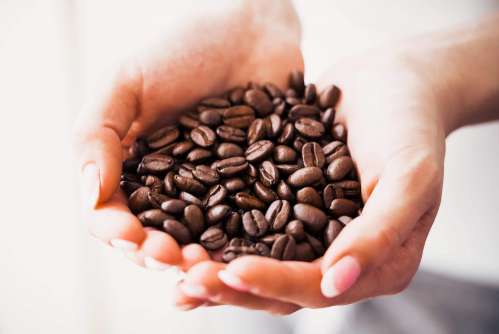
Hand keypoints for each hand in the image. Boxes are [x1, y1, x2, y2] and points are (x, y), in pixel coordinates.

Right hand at [72, 0, 302, 268]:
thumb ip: (97, 135)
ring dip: (199, 261)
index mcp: (132, 169)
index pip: (113, 214)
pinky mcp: (256, 192)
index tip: (132, 235)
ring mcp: (214, 194)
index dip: (119, 232)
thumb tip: (91, 197)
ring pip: (200, 242)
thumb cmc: (184, 50)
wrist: (251, 32)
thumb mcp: (127, 82)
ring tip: (208, 265)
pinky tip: (248, 255)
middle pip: (156, 238)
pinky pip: (248, 227)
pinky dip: (243, 246)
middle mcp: (170, 188)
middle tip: (172, 258)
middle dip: (158, 255)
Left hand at [174, 46, 447, 312]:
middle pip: (281, 285)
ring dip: (218, 266)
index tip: (233, 270)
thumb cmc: (410, 125)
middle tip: (189, 278)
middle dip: (234, 285)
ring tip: (175, 265)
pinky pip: (247, 222)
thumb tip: (337, 282)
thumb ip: (379, 233)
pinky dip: (216, 230)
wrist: (393, 79)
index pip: (318, 288)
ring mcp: (309, 232)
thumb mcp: (410, 177)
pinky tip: (181, 231)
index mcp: (374, 263)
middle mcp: (337, 255)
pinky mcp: (285, 203)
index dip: (276, 283)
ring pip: (258, 260)